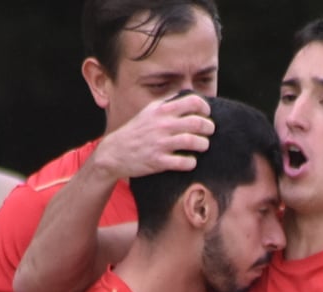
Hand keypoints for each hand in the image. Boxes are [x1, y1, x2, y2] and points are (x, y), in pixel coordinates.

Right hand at [90, 92, 213, 179]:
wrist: (114, 153)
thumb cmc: (136, 131)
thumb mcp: (149, 112)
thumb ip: (168, 104)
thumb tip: (190, 98)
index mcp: (161, 110)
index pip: (193, 102)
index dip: (205, 108)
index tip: (205, 115)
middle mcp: (161, 124)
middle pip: (197, 123)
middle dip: (209, 128)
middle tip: (208, 132)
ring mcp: (160, 143)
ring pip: (194, 142)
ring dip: (203, 145)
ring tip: (202, 146)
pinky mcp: (159, 161)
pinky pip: (185, 162)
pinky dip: (192, 162)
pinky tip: (190, 161)